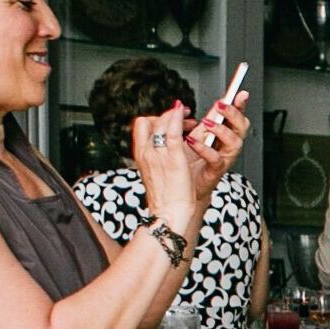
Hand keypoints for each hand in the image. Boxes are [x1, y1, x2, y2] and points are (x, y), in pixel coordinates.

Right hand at [132, 103, 197, 223]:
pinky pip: (174, 133)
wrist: (168, 214)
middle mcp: (146, 152)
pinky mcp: (173, 159)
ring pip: (161, 124)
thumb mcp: (156, 173)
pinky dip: (179, 121)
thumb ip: (158, 158)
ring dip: (175, 115)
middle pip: (150, 121)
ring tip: (188, 115)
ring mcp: (158, 155)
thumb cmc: (167, 198)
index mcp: (141, 155)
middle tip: (182, 115)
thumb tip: (164, 148)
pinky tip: (186, 116)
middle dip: (167, 115)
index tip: (169, 121)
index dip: (155, 118)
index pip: (141, 126)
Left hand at [183, 92, 249, 200]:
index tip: (240, 93)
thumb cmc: (188, 164)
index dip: (239, 104)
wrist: (184, 190)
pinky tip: (192, 142)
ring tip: (207, 123)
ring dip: (221, 130)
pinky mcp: (216, 171)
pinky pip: (216, 159)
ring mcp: (224, 158)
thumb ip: (192, 122)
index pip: (235, 116)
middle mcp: (227, 146)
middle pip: (242, 127)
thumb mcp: (191, 137)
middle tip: (221, 106)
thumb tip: (187, 105)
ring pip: (235, 142)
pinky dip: (204, 149)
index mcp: (222, 135)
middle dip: (233, 114)